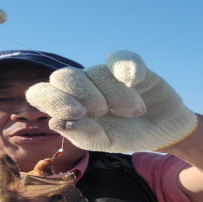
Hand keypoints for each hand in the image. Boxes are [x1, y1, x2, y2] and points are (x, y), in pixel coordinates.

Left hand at [25, 51, 197, 152]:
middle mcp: (81, 87)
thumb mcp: (104, 142)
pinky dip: (127, 69)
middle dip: (82, 95)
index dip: (53, 100)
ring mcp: (103, 74)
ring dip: (115, 95)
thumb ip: (82, 135)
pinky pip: (119, 58)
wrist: (162, 129)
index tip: (76, 113)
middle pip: (62, 76)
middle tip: (102, 112)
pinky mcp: (126, 65)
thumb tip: (55, 122)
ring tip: (134, 111)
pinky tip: (136, 80)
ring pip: (96, 72)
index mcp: (68, 106)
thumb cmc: (127, 135)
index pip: (40, 93)